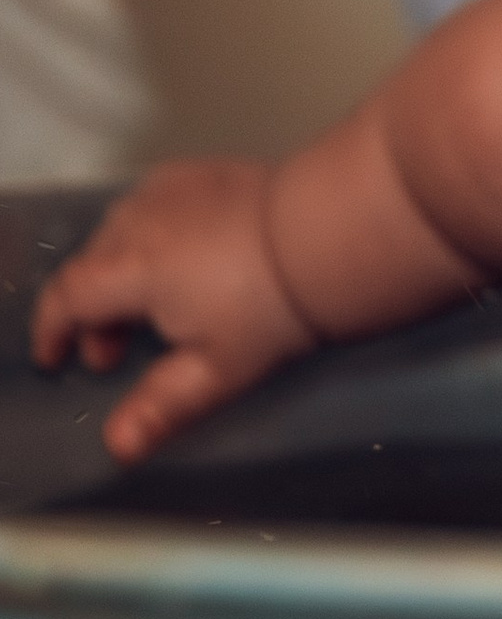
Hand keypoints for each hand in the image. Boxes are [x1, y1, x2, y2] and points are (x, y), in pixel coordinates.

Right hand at [31, 162, 319, 460]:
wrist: (333, 230)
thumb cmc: (274, 302)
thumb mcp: (217, 367)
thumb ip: (162, 405)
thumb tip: (120, 446)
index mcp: (128, 268)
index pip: (65, 299)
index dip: (52, 330)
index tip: (55, 357)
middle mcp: (140, 220)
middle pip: (91, 267)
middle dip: (92, 312)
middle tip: (116, 352)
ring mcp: (173, 188)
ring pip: (120, 233)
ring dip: (119, 272)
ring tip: (152, 310)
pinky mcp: (206, 172)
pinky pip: (156, 204)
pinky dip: (150, 235)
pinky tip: (181, 257)